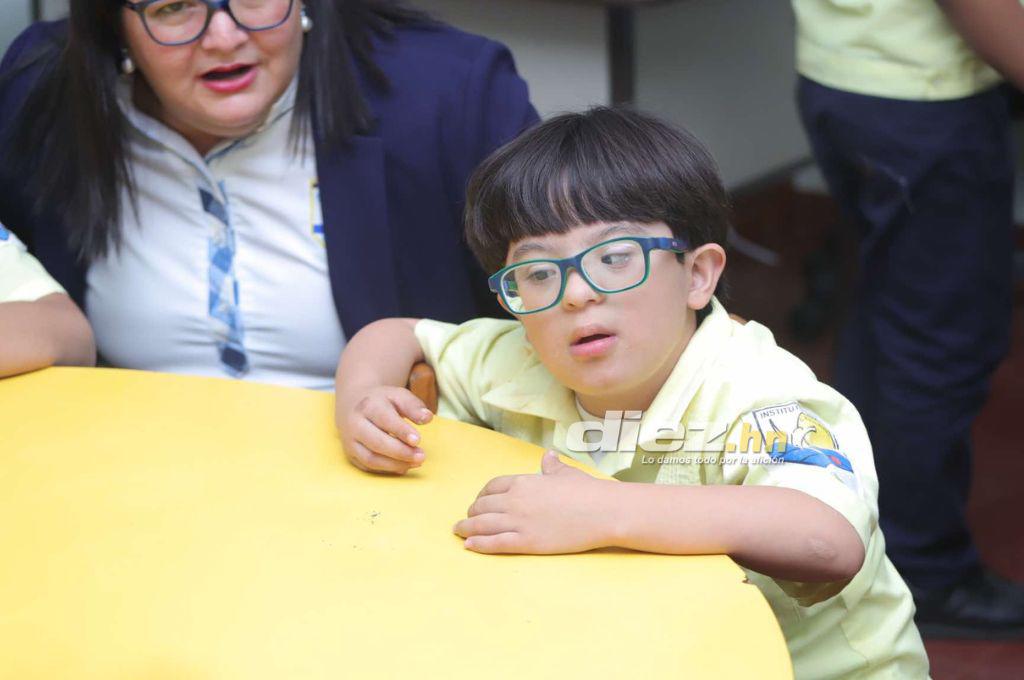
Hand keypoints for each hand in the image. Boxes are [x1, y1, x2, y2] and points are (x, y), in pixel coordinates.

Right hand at [339, 386, 432, 473]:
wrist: (353, 405)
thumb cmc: (381, 401)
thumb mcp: (398, 396)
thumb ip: (413, 406)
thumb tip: (427, 418)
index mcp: (368, 405)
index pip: (384, 419)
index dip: (401, 431)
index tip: (418, 440)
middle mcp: (355, 424)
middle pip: (376, 442)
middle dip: (401, 452)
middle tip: (421, 456)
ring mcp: (350, 441)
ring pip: (371, 458)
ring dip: (395, 464)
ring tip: (416, 462)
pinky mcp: (351, 455)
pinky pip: (368, 467)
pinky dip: (387, 470)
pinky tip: (403, 466)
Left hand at [454, 451, 613, 553]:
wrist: (601, 512)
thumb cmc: (587, 492)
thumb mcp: (566, 475)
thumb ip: (552, 467)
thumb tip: (548, 456)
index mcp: (524, 482)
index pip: (492, 487)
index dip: (482, 495)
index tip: (478, 501)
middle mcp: (516, 501)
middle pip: (483, 506)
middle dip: (472, 512)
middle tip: (466, 518)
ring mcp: (519, 522)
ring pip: (483, 525)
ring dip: (467, 528)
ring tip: (458, 531)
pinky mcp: (526, 542)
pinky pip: (495, 543)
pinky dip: (479, 544)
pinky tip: (469, 545)